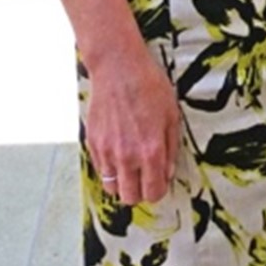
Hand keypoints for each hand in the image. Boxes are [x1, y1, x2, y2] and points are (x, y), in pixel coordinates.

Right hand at [83, 39, 181, 204]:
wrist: (118, 67)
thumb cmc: (149, 86)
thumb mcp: (172, 114)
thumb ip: (171, 148)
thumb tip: (168, 172)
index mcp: (151, 150)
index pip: (153, 193)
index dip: (158, 190)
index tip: (159, 180)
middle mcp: (127, 156)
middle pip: (130, 198)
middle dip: (140, 191)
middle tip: (145, 176)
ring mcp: (107, 152)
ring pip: (112, 188)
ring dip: (122, 182)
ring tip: (130, 164)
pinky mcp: (92, 144)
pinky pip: (101, 170)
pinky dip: (110, 167)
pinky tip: (118, 149)